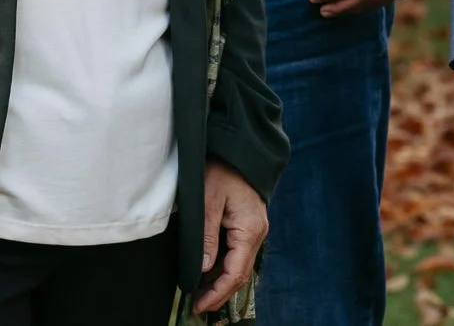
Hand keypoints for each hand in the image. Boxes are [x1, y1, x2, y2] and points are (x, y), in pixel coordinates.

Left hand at [190, 161, 267, 312]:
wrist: (239, 148)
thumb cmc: (223, 169)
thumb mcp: (209, 200)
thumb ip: (207, 235)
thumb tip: (204, 268)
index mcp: (249, 230)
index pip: (235, 273)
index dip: (217, 293)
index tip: (198, 305)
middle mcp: (257, 233)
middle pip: (239, 274)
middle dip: (219, 292)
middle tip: (197, 305)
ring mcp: (255, 229)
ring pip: (239, 265)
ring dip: (221, 281)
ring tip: (200, 292)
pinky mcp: (249, 225)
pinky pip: (239, 253)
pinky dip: (225, 266)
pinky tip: (209, 271)